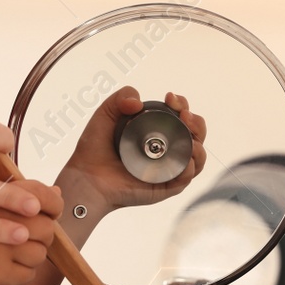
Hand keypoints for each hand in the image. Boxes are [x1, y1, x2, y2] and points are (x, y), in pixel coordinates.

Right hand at [0, 177, 61, 284]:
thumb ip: (12, 196)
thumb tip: (53, 192)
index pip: (36, 193)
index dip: (52, 203)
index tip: (53, 210)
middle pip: (45, 226)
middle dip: (42, 237)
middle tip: (25, 241)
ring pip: (40, 253)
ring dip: (30, 259)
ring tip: (7, 257)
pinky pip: (28, 275)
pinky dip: (18, 277)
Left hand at [56, 87, 206, 218]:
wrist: (86, 177)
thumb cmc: (95, 149)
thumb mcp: (106, 114)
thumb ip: (121, 98)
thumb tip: (138, 103)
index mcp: (156, 131)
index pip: (180, 115)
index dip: (181, 104)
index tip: (170, 99)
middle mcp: (166, 149)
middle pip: (195, 134)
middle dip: (197, 122)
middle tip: (184, 117)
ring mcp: (167, 169)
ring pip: (196, 157)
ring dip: (198, 145)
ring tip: (190, 139)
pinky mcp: (166, 187)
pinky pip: (185, 178)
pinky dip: (189, 167)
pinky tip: (185, 159)